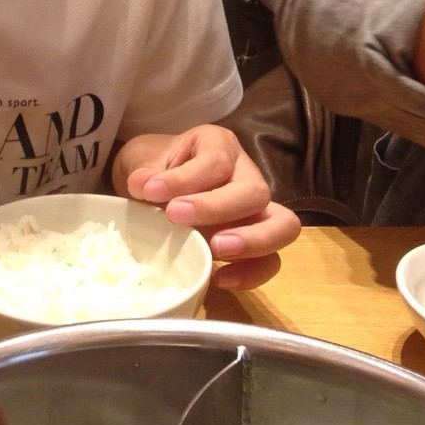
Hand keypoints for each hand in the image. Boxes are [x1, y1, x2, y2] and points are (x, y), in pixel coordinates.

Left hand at [111, 124, 300, 289]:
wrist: (155, 189)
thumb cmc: (154, 169)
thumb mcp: (142, 161)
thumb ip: (144, 172)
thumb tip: (142, 185)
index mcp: (218, 145)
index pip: (216, 159)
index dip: (185, 178)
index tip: (151, 191)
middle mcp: (245, 174)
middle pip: (254, 191)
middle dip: (217, 207)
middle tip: (176, 217)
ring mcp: (257, 210)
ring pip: (282, 225)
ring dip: (252, 240)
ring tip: (217, 249)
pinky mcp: (256, 242)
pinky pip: (271, 260)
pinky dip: (251, 272)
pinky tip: (219, 279)